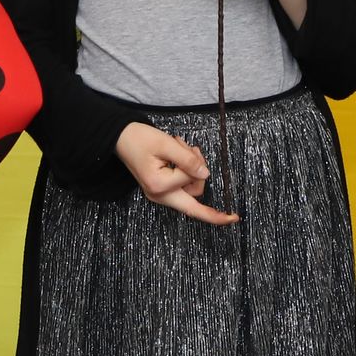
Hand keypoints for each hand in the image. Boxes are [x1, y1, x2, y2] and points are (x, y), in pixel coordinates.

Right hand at [116, 121, 236, 225]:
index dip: (198, 165)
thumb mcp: (166, 143)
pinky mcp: (162, 189)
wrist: (119, 138)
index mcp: (159, 186)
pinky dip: (186, 169)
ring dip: (193, 167)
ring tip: (180, 147)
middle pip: (194, 195)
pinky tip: (178, 153)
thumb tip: (206, 174)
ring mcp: (160, 195)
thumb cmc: (139, 139)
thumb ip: (188, 160)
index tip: (235, 218)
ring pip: (191, 189)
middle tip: (191, 148)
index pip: (191, 179)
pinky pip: (184, 185)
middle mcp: (159, 196)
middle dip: (199, 171)